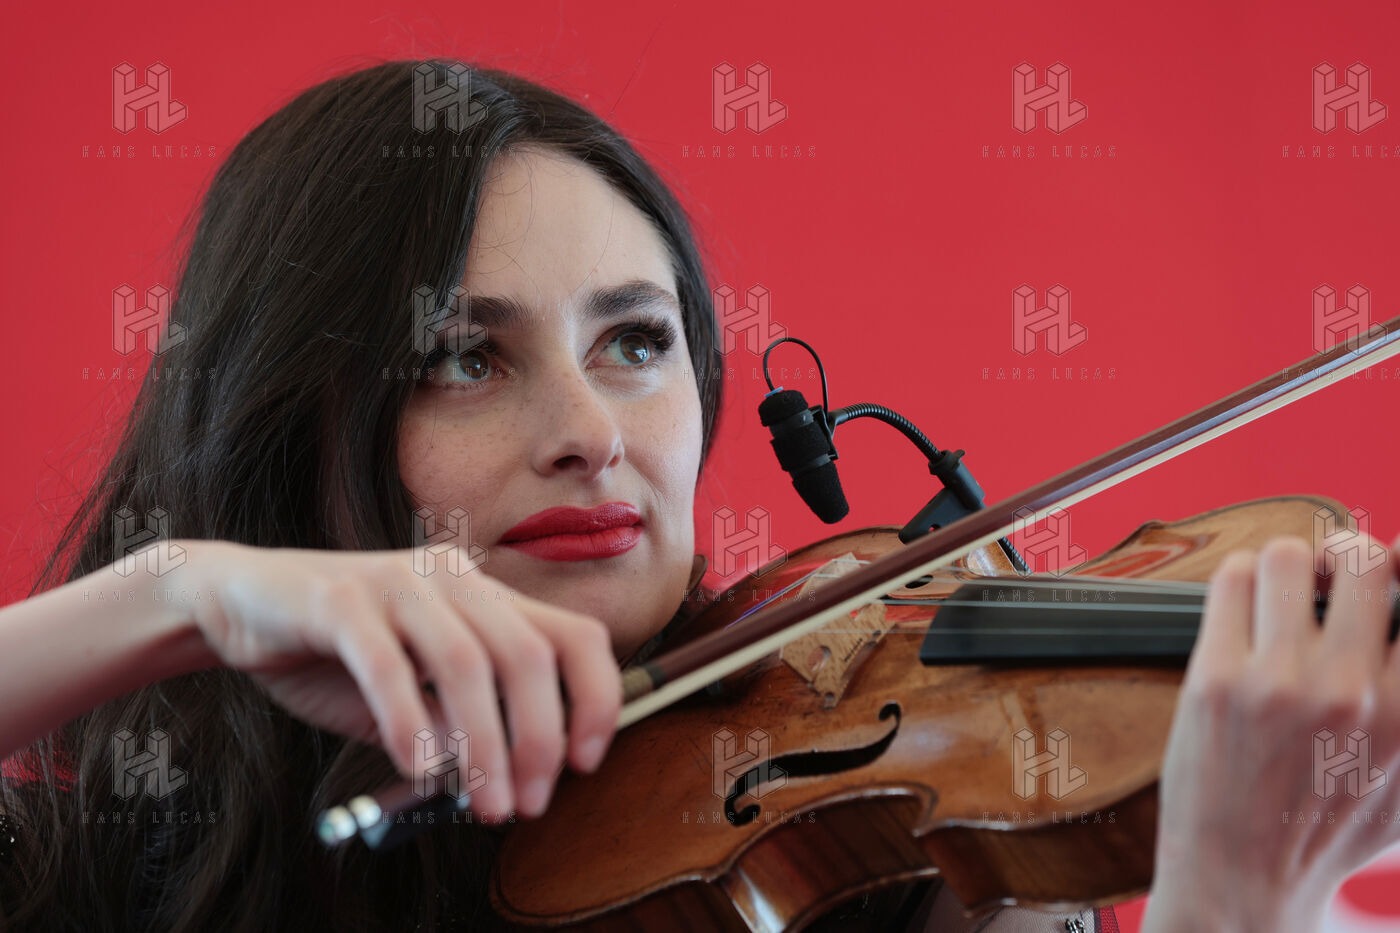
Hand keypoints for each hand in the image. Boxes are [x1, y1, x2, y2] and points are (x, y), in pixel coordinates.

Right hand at [182, 540, 621, 820]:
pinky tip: (417, 768)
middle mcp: (453, 579)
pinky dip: (410, 721)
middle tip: (527, 804)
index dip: (597, 698)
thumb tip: (511, 776)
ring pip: (469, 662)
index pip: (574, 635)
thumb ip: (460, 721)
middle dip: (540, 740)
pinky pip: (388, 665)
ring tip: (483, 802)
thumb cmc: (335, 654)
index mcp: (484, 595)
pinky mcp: (340, 599)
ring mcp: (399, 582)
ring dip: (485, 745)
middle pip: (529, 655)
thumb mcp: (415, 692)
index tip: (586, 763)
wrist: (237, 604)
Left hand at [1145, 532, 1399, 932]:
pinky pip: (1231, 580)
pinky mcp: (1216, 677)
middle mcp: (1353, 692)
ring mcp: (1281, 681)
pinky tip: (1242, 607)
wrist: (1241, 881)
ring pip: (1291, 557)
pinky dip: (1238, 580)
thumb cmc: (1322, 831)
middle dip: (1347, 561)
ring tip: (1280, 596)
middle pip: (1366, 562)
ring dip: (1286, 568)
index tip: (1384, 584)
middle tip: (1329, 581)